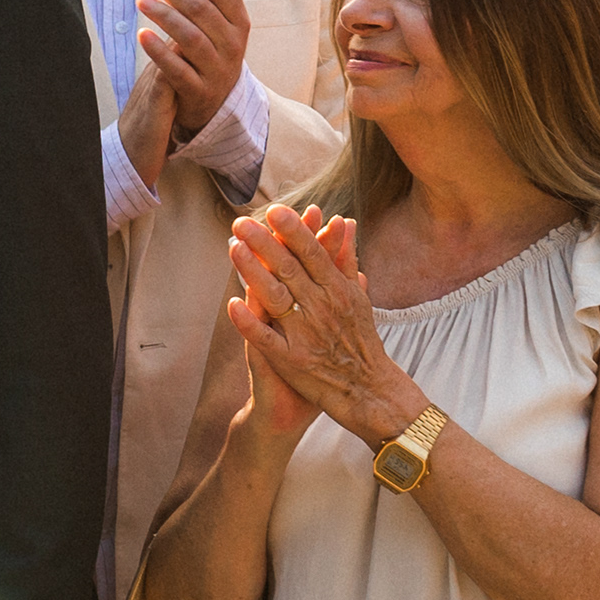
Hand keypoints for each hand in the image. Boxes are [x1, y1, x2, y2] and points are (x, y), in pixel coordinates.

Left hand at [132, 0, 250, 152]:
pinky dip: (158, 52)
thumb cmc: (213, 46)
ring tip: (139, 0)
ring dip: (163, 16)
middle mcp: (234, 45)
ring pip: (190, 38)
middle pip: (202, 10)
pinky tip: (140, 35)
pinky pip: (178, 70)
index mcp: (240, 21)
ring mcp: (218, 70)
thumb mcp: (222, 15)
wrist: (214, 101)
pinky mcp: (199, 92)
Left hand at [225, 206, 421, 448]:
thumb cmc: (359, 339)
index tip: (274, 209)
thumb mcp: (358, 296)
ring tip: (233, 249)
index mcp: (338, 291)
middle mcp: (323, 308)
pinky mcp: (292, 360)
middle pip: (291, 270)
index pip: (313, 254)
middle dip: (266, 244)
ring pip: (276, 298)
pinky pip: (267, 338)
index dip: (294, 231)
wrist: (367, 390)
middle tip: (242, 222)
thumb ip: (346, 259)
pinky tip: (232, 303)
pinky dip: (250, 321)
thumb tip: (345, 221)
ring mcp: (306, 334)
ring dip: (254, 272)